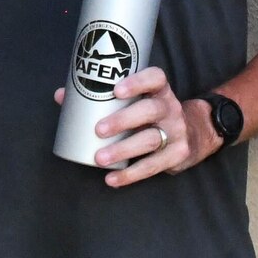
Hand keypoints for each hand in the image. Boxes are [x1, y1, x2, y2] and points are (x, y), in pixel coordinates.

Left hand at [52, 66, 210, 185]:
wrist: (195, 134)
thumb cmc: (151, 114)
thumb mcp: (138, 101)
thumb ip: (101, 97)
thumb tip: (62, 96)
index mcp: (159, 91)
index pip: (155, 78)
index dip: (137, 82)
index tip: (116, 90)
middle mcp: (170, 109)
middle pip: (150, 111)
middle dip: (123, 120)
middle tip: (98, 130)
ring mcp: (176, 132)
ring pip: (150, 140)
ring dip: (123, 150)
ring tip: (100, 159)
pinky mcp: (177, 155)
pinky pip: (153, 166)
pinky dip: (131, 174)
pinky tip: (112, 179)